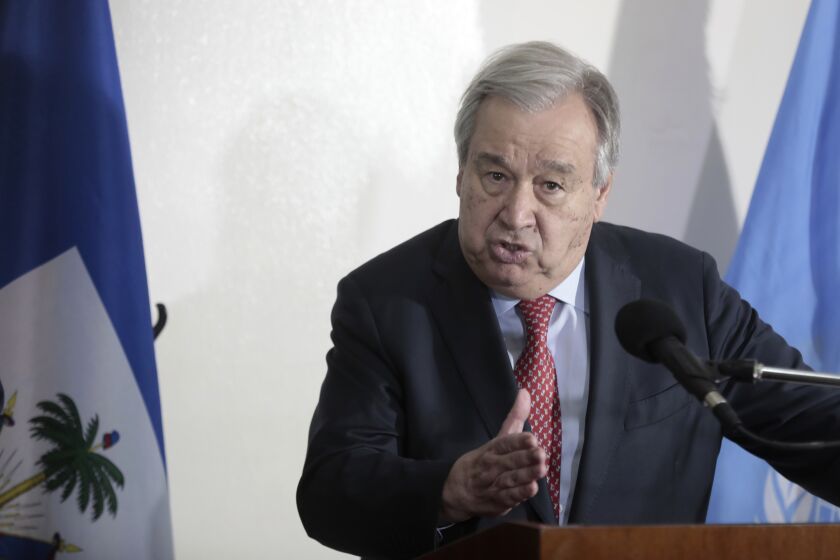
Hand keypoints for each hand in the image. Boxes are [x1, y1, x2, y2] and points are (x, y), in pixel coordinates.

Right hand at [439, 389, 546, 521]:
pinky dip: (519, 494)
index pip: (504, 443)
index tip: (532, 438)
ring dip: (526, 475)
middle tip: (540, 454)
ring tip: (541, 469)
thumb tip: (525, 392)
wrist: (455, 491)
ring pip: (511, 479)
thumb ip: (514, 418)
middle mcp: (492, 466)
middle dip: (525, 458)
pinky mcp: (498, 501)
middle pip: (509, 461)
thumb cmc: (481, 462)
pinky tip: (532, 489)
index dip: (518, 441)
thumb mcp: (496, 439)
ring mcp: (494, 484)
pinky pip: (508, 497)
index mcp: (491, 449)